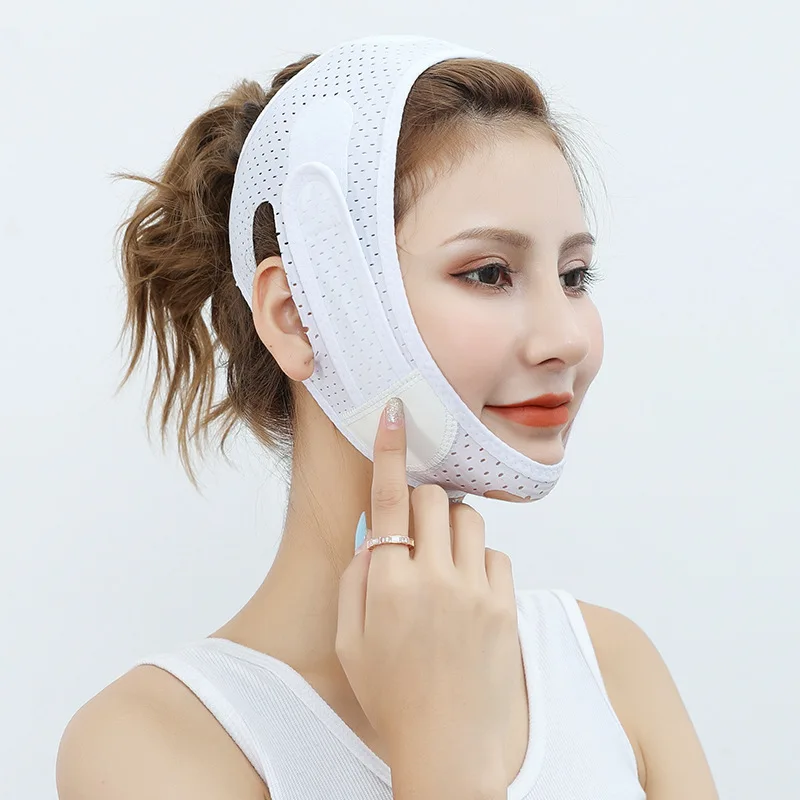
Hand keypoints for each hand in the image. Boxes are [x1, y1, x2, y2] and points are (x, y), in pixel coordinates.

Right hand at [336, 397, 519, 796]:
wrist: (449, 748)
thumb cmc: (390, 695)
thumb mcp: (349, 640)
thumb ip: (357, 578)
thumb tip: (376, 534)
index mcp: (387, 585)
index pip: (388, 499)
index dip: (390, 449)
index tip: (396, 411)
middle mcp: (433, 578)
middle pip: (433, 499)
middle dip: (420, 503)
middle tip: (414, 532)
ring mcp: (475, 590)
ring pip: (469, 519)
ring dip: (452, 527)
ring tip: (443, 562)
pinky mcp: (505, 605)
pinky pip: (496, 555)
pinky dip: (479, 561)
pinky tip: (467, 591)